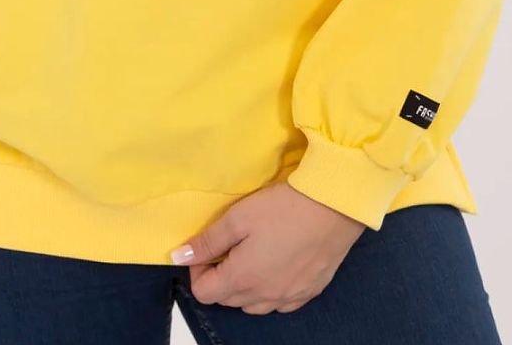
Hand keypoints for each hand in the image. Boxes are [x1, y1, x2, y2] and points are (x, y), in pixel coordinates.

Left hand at [169, 180, 366, 315]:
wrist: (333, 207)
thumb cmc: (283, 208)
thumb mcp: (238, 218)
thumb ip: (208, 241)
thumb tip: (178, 257)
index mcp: (243, 279)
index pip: (204, 293)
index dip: (198, 270)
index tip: (207, 247)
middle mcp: (265, 296)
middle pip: (228, 299)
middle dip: (220, 276)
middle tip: (229, 245)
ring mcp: (289, 297)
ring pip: (254, 304)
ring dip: (244, 286)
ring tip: (252, 253)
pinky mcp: (309, 291)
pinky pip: (281, 302)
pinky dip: (270, 289)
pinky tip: (276, 264)